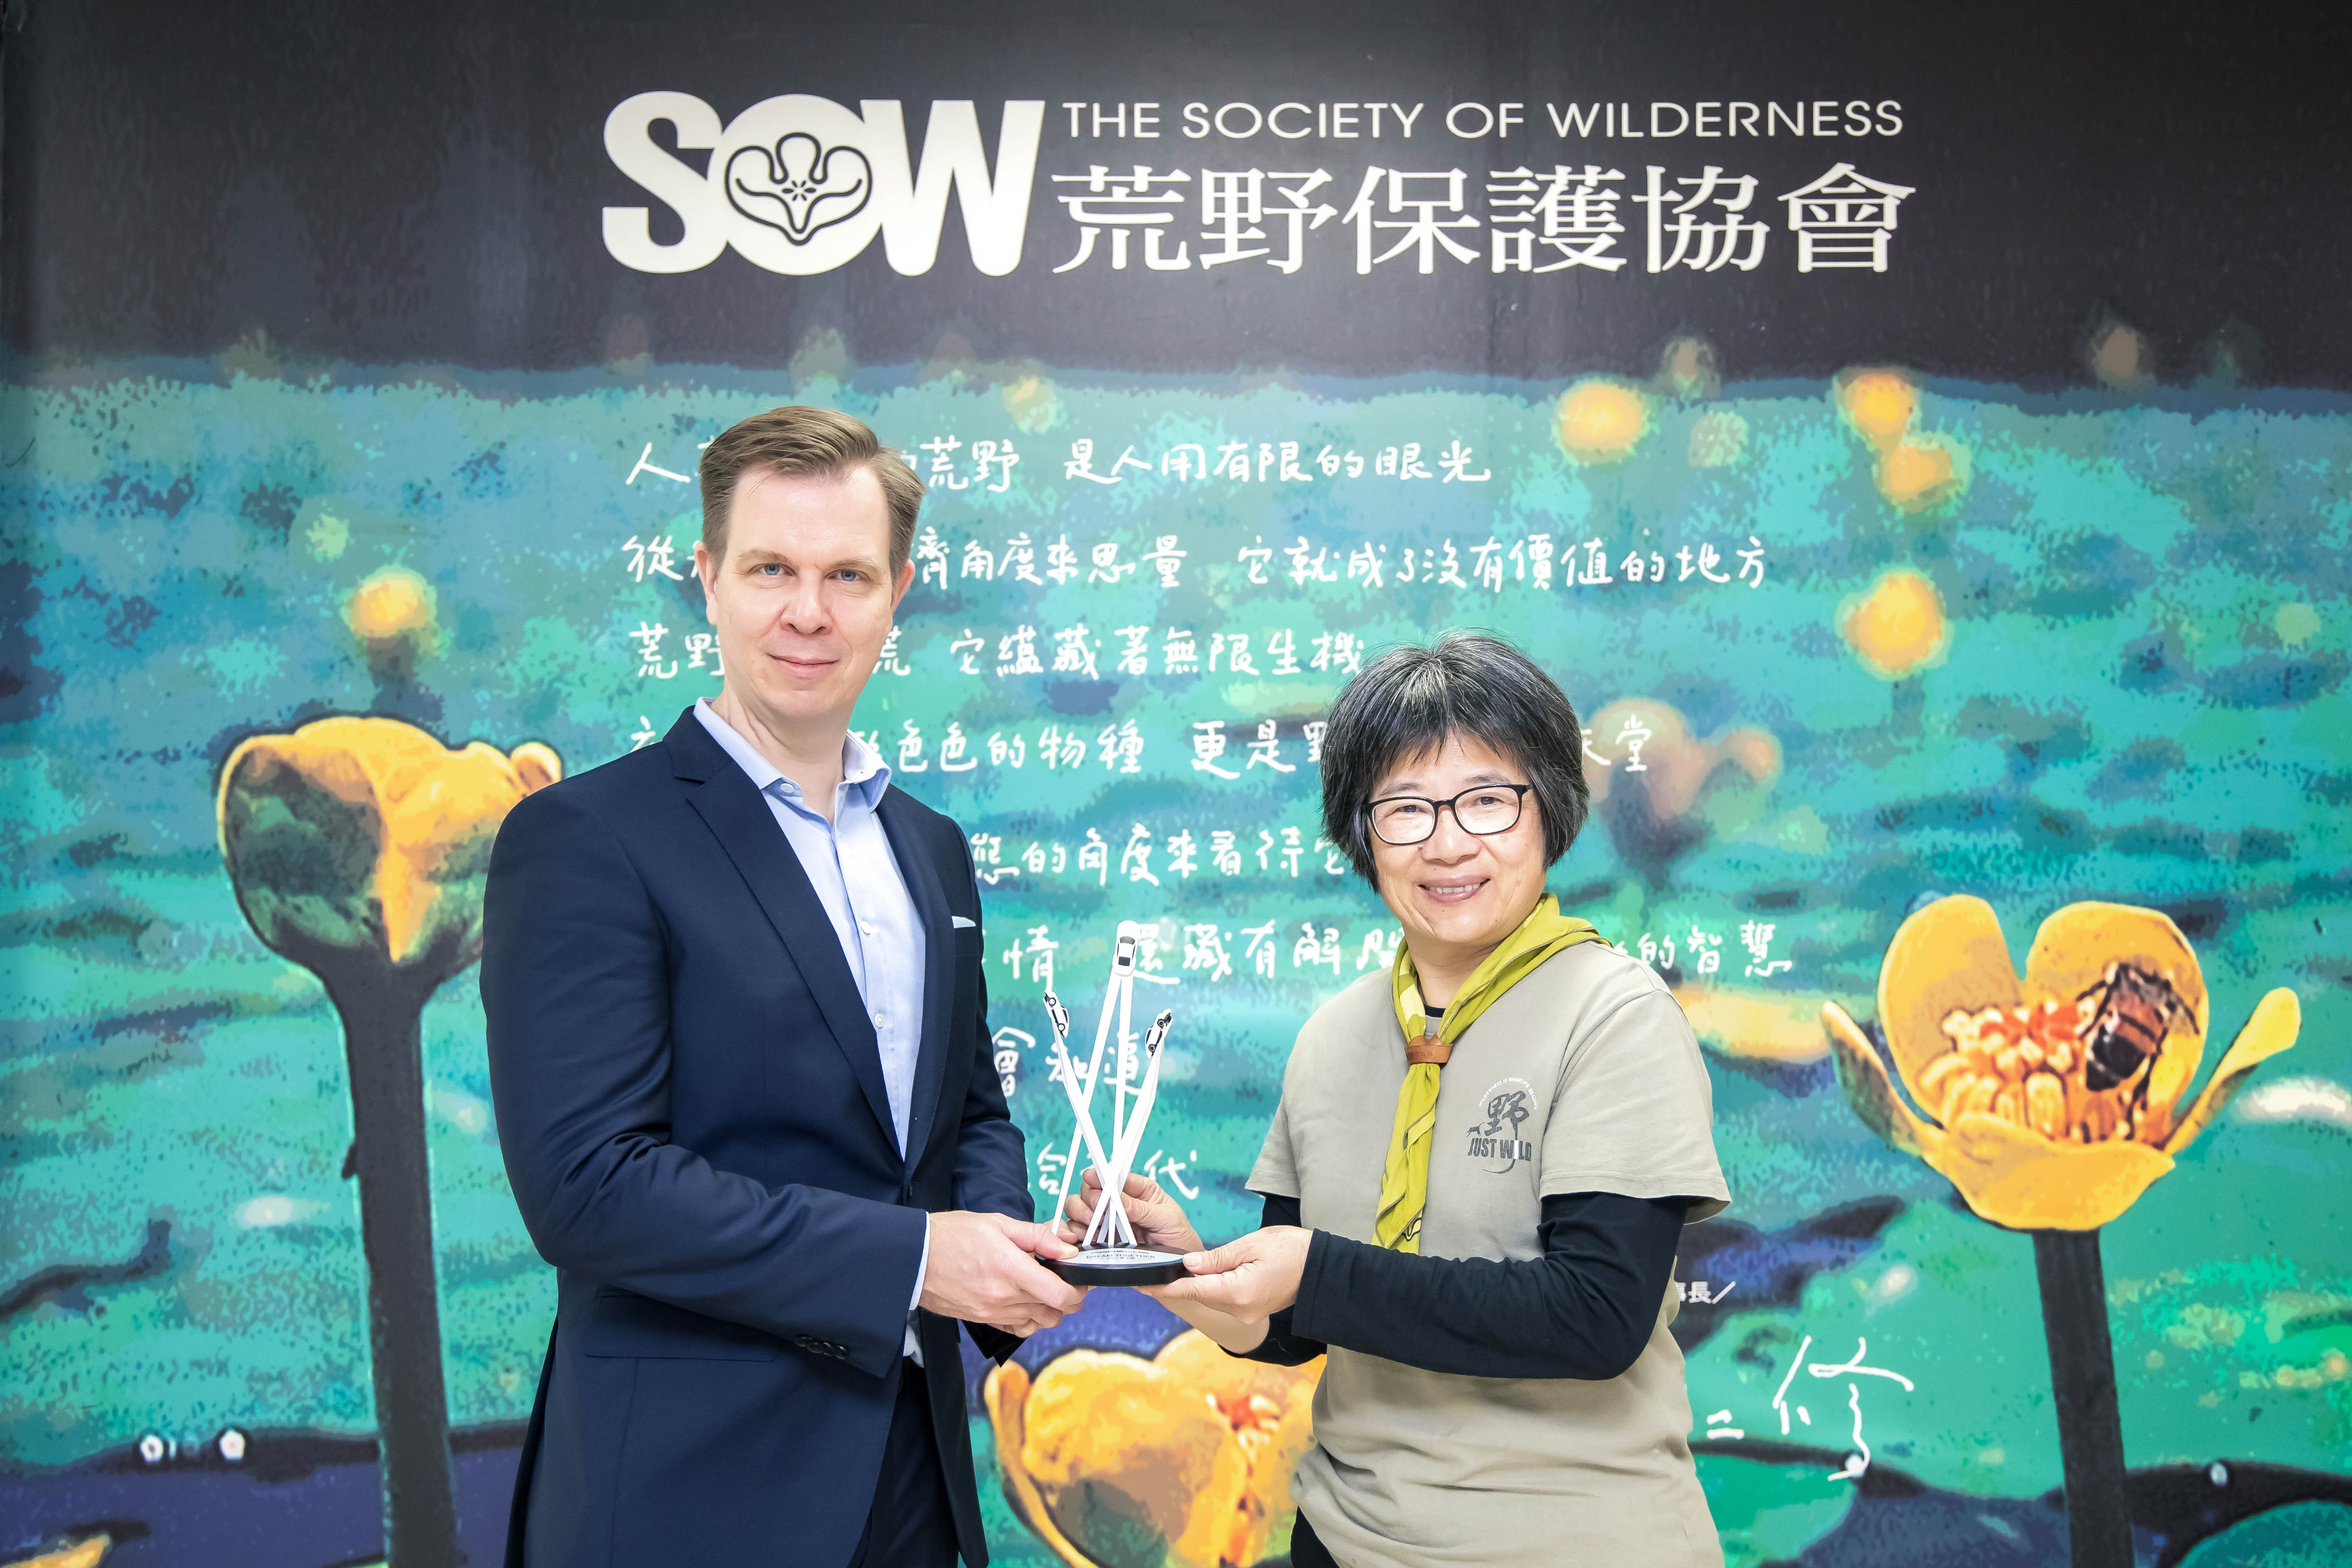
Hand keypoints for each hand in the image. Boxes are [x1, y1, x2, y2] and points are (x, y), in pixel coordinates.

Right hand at [919, 1211, 1086, 1335]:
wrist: (915, 1257)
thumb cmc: (953, 1235)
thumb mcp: (998, 1223)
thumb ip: (1037, 1236)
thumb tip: (1067, 1248)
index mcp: (1011, 1269)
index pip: (1061, 1294)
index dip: (1080, 1288)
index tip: (1081, 1276)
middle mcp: (1004, 1297)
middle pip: (1056, 1312)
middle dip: (1070, 1297)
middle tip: (1067, 1278)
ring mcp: (993, 1313)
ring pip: (1040, 1323)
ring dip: (1051, 1309)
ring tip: (1045, 1288)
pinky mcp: (983, 1320)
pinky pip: (1019, 1329)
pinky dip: (1030, 1320)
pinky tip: (1026, 1301)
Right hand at [1058, 1169, 1203, 1256]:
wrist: (1180, 1269)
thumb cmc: (1179, 1237)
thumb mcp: (1165, 1218)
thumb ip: (1139, 1207)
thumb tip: (1114, 1195)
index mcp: (1138, 1190)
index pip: (1114, 1177)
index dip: (1100, 1175)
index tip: (1090, 1178)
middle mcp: (1119, 1203)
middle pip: (1090, 1190)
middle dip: (1088, 1198)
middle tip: (1094, 1211)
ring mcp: (1107, 1222)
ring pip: (1079, 1209)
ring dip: (1079, 1214)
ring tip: (1091, 1225)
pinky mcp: (1101, 1242)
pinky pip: (1080, 1233)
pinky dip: (1076, 1233)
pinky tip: (1082, 1239)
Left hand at [1148, 1226, 1311, 1324]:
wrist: (1322, 1270)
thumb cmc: (1292, 1250)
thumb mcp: (1251, 1245)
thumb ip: (1217, 1257)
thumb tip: (1187, 1263)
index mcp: (1238, 1292)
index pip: (1192, 1290)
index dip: (1165, 1286)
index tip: (1142, 1282)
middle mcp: (1239, 1310)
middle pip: (1198, 1295)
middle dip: (1176, 1283)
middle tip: (1150, 1269)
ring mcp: (1245, 1314)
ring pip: (1209, 1298)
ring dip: (1193, 1284)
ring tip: (1171, 1268)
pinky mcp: (1249, 1312)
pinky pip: (1222, 1300)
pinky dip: (1209, 1288)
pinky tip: (1200, 1274)